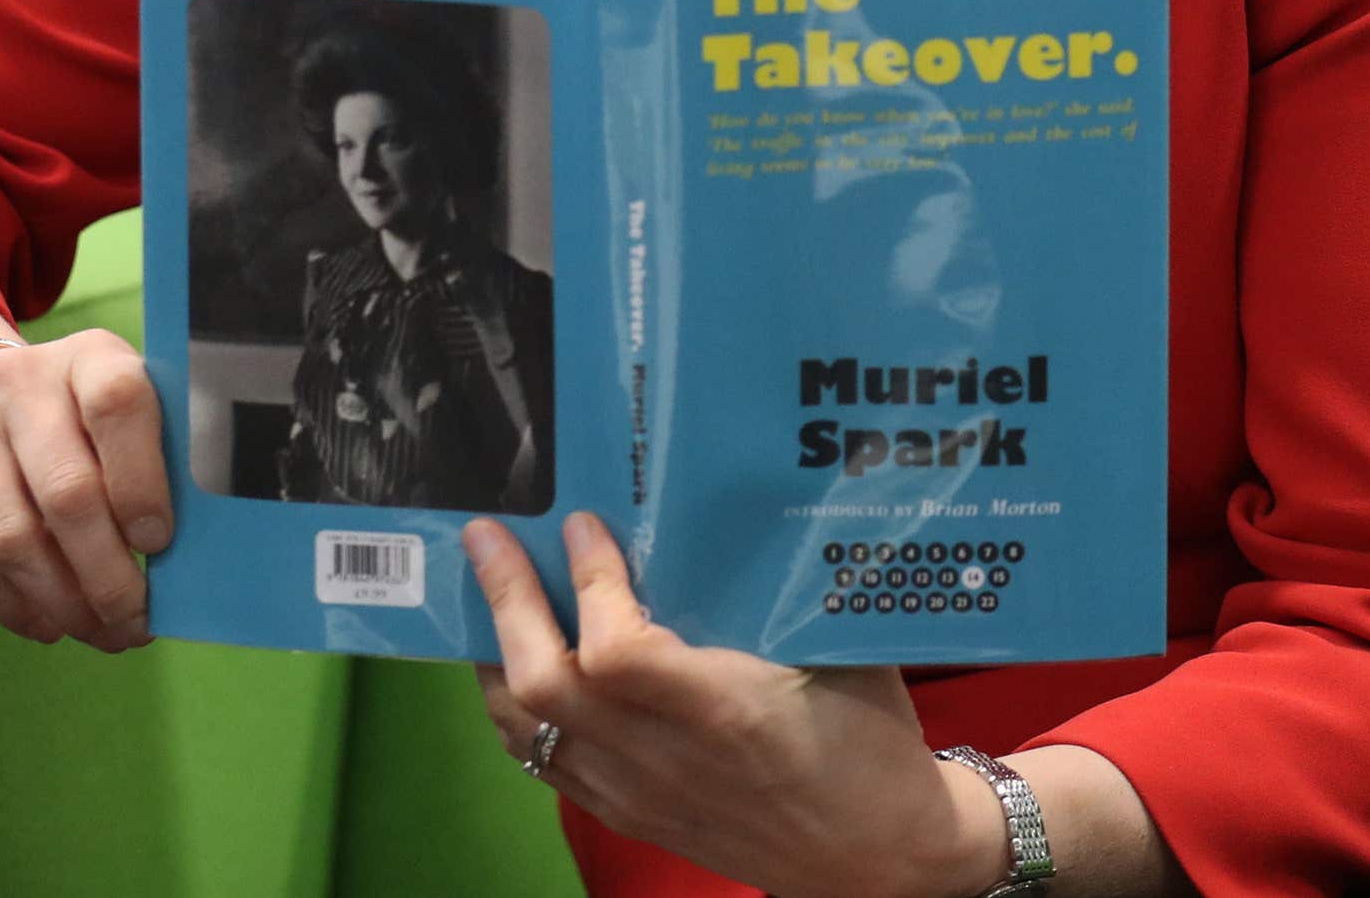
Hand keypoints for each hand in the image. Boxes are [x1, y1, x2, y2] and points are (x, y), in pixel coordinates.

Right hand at [0, 324, 172, 649]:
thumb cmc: (72, 419)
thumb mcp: (119, 414)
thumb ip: (154, 463)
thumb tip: (189, 561)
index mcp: (87, 355)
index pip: (118, 403)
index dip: (141, 481)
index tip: (159, 543)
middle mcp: (15, 378)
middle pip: (65, 491)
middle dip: (107, 576)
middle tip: (134, 623)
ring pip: (10, 536)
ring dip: (60, 602)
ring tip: (96, 632)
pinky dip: (9, 606)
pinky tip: (45, 624)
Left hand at [466, 512, 1005, 897]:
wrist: (882, 861)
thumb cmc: (872, 745)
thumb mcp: (841, 657)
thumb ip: (775, 595)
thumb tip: (717, 507)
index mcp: (727, 714)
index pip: (616, 650)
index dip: (588, 582)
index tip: (582, 523)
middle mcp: (665, 760)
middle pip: (545, 685)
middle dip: (505, 600)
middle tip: (490, 534)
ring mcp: (637, 797)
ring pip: (524, 727)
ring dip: (494, 650)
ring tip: (487, 588)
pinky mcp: (627, 818)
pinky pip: (540, 760)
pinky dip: (513, 703)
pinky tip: (513, 660)